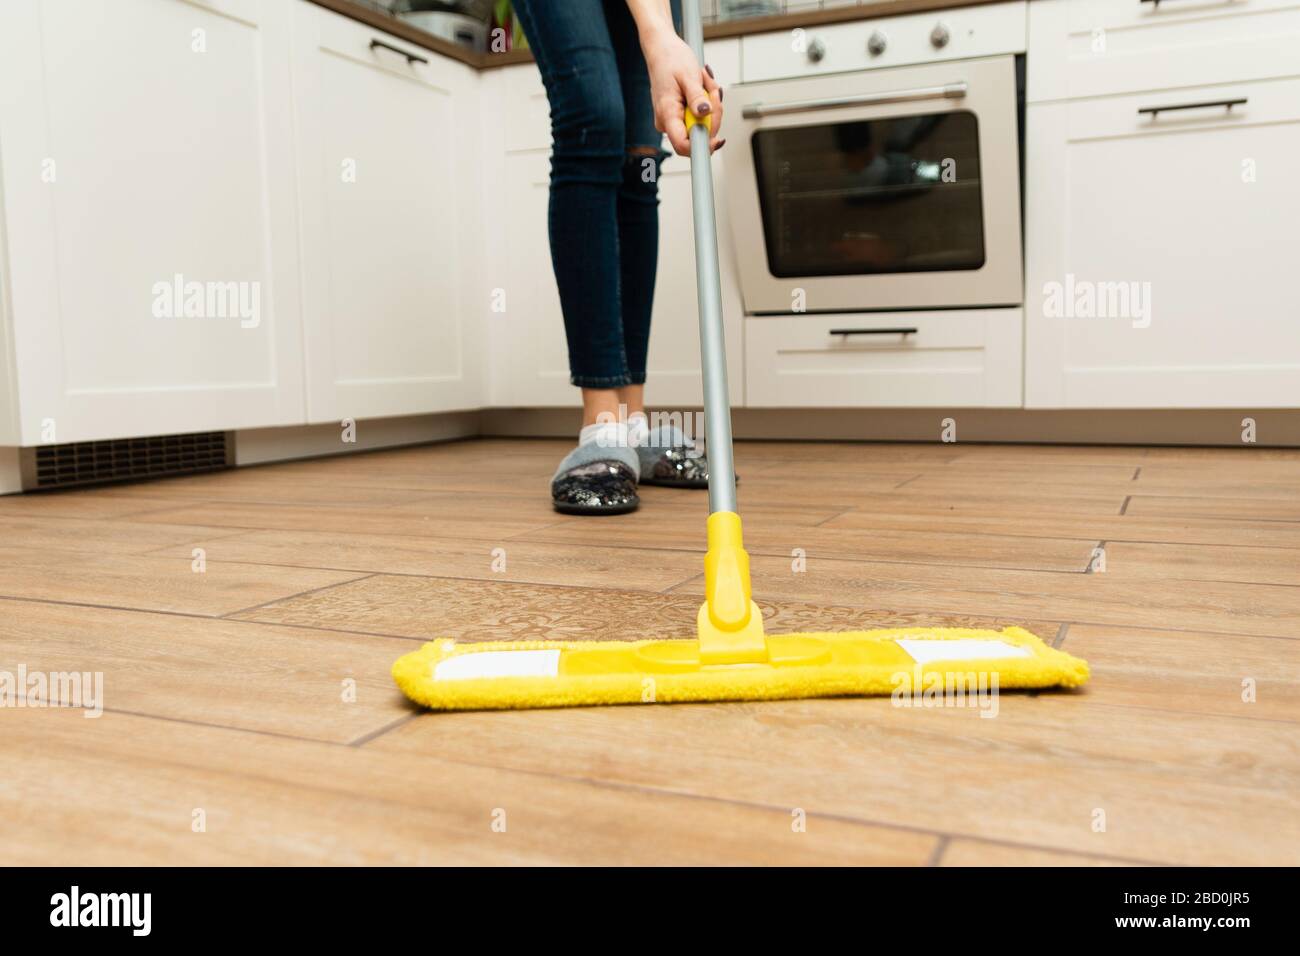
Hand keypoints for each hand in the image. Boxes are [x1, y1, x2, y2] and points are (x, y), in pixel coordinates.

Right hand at [641, 32, 723, 155]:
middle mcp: (667, 122)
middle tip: (712, 89)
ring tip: (704, 83)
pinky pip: (698, 118)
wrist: (662, 49)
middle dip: (712, 114)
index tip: (717, 139)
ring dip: (710, 105)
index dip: (703, 145)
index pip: (683, 146)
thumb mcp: (688, 75)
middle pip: (698, 135)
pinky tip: (701, 88)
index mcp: (667, 114)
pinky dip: (705, 103)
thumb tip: (705, 113)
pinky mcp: (678, 116)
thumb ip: (696, 97)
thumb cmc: (671, 59)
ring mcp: (672, 120)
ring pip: (701, 125)